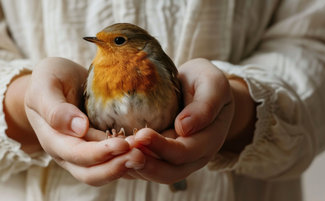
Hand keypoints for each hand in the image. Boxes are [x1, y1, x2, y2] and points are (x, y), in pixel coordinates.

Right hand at [15, 57, 143, 185]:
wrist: (55, 81)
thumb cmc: (48, 80)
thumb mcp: (46, 86)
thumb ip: (55, 108)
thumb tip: (79, 128)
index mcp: (53, 140)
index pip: (77, 155)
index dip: (100, 153)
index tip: (123, 144)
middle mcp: (68, 154)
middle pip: (91, 173)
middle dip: (116, 167)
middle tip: (140, 155)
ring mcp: (84, 154)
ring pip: (104, 172)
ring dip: (124, 167)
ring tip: (145, 155)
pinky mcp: (99, 148)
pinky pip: (113, 161)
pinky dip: (127, 159)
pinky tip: (146, 150)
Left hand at [124, 58, 254, 183]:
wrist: (200, 88)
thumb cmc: (205, 82)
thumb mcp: (212, 84)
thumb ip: (205, 105)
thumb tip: (183, 128)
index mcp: (208, 140)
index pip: (184, 152)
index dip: (163, 147)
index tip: (142, 134)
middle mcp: (193, 157)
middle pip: (169, 172)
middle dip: (145, 165)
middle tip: (122, 149)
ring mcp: (176, 159)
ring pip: (154, 174)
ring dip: (134, 167)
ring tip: (114, 152)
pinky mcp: (160, 156)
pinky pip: (144, 167)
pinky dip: (128, 163)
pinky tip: (112, 152)